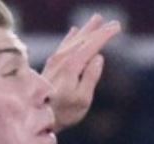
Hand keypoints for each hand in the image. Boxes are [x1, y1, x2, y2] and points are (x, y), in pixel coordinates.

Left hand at [43, 15, 119, 130]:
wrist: (36, 114)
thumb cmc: (64, 111)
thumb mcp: (82, 99)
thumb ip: (90, 77)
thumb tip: (99, 58)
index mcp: (72, 66)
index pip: (91, 46)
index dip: (104, 35)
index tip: (117, 27)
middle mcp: (62, 59)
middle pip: (82, 39)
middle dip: (97, 29)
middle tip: (112, 22)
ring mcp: (55, 61)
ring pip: (73, 40)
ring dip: (86, 30)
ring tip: (96, 20)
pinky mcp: (52, 65)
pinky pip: (64, 44)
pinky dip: (71, 36)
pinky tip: (74, 31)